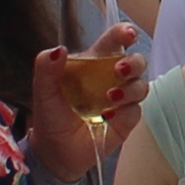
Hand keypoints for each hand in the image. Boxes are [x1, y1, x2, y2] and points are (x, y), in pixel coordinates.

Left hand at [26, 25, 145, 184]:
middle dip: (134, 62)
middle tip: (119, 70)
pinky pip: (136, 112)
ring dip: (131, 89)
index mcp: (94, 64)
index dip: (125, 33)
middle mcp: (112, 79)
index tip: (128, 34)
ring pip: (141, 86)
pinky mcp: (126, 121)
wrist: (54, 151)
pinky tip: (107, 117)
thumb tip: (59, 49)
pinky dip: (124, 113)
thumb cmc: (50, 116)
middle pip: (137, 61)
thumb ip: (46, 68)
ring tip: (110, 98)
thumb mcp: (43, 92)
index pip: (114, 42)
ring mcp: (122, 100)